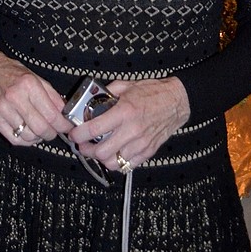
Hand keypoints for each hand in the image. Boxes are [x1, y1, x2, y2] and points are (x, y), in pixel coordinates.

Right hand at [0, 49, 71, 146]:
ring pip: (28, 137)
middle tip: (54, 131)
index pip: (51, 115)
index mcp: (28, 85)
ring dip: (38, 137)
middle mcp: (15, 97)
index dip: (63, 125)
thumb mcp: (37, 78)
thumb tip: (65, 114)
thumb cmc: (12, 72)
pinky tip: (28, 132)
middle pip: (40, 128)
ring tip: (40, 130)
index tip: (67, 126)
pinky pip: (14, 139)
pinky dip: (25, 140)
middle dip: (52, 134)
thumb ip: (53, 96)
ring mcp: (2, 109)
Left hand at [67, 76, 189, 170]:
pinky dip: (117, 162)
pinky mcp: (148, 152)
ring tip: (98, 150)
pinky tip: (114, 152)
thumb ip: (107, 93)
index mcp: (124, 112)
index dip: (79, 135)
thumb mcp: (126, 86)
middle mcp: (131, 130)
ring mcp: (140, 144)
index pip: (94, 130)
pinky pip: (127, 165)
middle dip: (87, 150)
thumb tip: (90, 99)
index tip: (73, 135)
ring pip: (113, 163)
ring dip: (102, 158)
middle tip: (83, 145)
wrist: (177, 101)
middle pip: (101, 152)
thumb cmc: (151, 92)